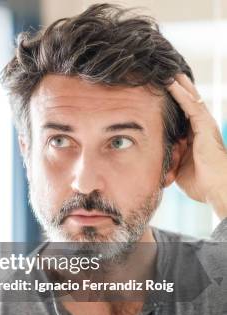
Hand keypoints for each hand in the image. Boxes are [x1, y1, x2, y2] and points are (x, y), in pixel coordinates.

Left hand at [167, 73, 226, 218]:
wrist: (216, 188)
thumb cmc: (199, 182)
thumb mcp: (177, 166)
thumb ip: (168, 156)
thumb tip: (152, 156)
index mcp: (194, 137)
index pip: (181, 115)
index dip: (171, 104)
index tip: (157, 94)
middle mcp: (200, 128)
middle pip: (187, 103)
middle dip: (177, 89)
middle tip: (164, 75)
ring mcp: (204, 125)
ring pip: (190, 99)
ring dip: (178, 85)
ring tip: (167, 71)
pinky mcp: (205, 126)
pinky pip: (191, 105)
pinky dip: (181, 93)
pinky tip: (171, 83)